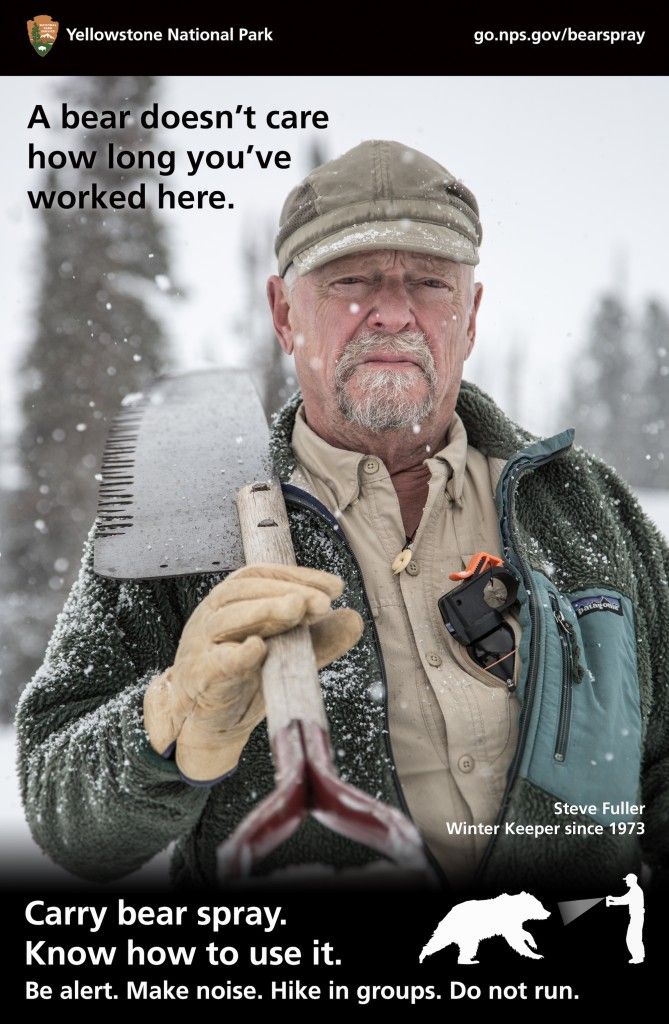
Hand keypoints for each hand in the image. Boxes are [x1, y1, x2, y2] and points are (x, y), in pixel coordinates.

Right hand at [143, 563, 362, 781]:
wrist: (206, 722)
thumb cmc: (244, 679)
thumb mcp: (286, 655)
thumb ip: (317, 638)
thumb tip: (355, 620)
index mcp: (234, 603)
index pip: (263, 576)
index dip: (298, 576)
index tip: (334, 587)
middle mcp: (214, 616)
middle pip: (244, 591)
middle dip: (286, 591)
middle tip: (322, 602)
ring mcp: (202, 646)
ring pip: (228, 619)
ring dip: (264, 610)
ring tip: (297, 609)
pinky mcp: (200, 678)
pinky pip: (216, 662)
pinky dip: (238, 654)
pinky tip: (259, 648)